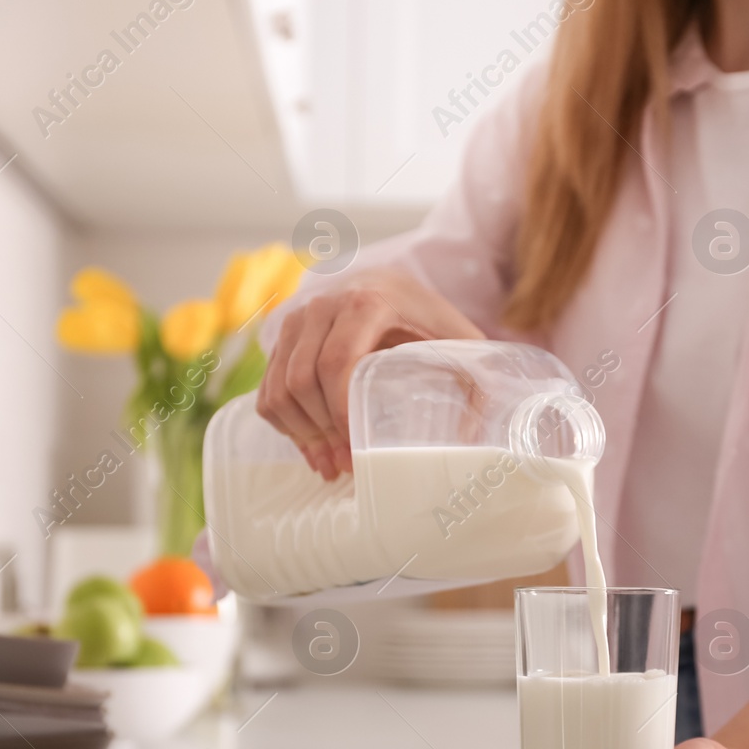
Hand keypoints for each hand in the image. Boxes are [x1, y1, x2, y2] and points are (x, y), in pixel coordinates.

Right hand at [256, 268, 483, 478]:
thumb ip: (480, 383)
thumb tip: (476, 441)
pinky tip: (310, 446)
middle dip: (322, 431)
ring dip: (300, 433)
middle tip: (346, 465)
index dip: (341, 412)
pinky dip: (283, 423)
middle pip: (303, 380)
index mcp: (367, 302)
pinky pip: (268, 387)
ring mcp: (297, 319)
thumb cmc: (430, 319)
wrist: (395, 283)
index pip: (337, 363)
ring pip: (280, 387)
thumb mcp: (462, 344)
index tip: (358, 449)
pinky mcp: (283, 337)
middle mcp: (323, 305)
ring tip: (329, 464)